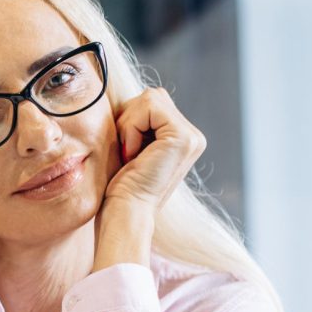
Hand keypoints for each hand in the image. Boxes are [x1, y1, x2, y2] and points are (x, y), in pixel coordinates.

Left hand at [106, 87, 205, 213]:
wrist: (125, 214)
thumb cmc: (119, 188)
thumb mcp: (129, 147)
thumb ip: (138, 123)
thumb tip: (128, 100)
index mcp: (181, 139)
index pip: (151, 103)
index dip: (128, 121)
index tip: (124, 153)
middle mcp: (192, 137)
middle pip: (152, 97)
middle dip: (128, 120)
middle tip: (125, 153)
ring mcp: (191, 137)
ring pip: (150, 98)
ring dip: (128, 124)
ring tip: (129, 155)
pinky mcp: (183, 137)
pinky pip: (149, 106)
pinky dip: (131, 127)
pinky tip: (132, 154)